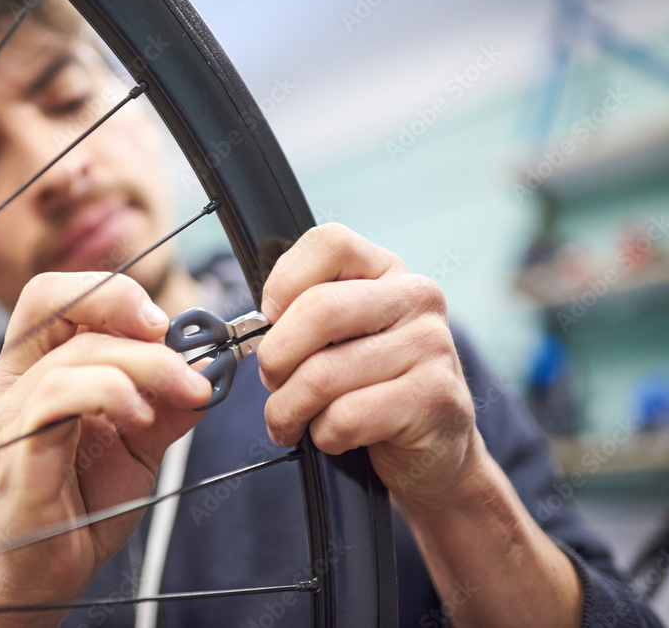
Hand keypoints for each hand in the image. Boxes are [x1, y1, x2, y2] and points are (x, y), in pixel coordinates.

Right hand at [0, 272, 209, 625]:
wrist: (48, 576)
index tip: (164, 321)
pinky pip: (57, 397)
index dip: (110, 293)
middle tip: (176, 341)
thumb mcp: (140, 442)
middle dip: (124, 306)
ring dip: (144, 365)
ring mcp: (10, 414)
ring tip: (185, 394)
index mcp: (37, 368)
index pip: (58, 295)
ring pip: (75, 354)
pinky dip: (110, 393)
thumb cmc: (83, 506)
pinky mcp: (17, 450)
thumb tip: (210, 365)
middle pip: (55, 302)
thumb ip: (168, 401)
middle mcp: (14, 382)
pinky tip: (141, 417)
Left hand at [256, 224, 484, 506]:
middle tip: (273, 382)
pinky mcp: (434, 399)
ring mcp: (432, 346)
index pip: (329, 243)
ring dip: (289, 409)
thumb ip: (306, 317)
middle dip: (276, 357)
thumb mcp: (341, 338)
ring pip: (324, 374)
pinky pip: (346, 417)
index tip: (270, 320)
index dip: (284, 282)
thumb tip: (256, 328)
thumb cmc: (371, 388)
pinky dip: (323, 435)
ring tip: (292, 421)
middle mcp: (416, 297)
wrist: (433, 448)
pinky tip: (333, 437)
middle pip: (319, 309)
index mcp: (387, 271)